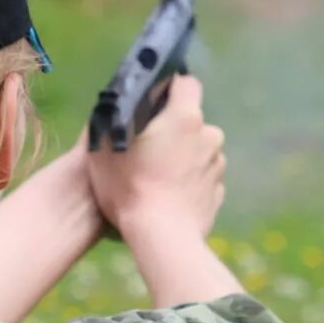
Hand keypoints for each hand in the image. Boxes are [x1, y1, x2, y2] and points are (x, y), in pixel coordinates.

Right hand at [86, 75, 225, 247]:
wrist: (162, 239)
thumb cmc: (130, 189)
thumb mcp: (105, 149)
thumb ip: (116, 121)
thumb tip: (121, 110)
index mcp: (185, 117)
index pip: (187, 83)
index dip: (171, 88)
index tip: (154, 103)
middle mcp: (209, 136)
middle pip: (191, 120)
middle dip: (174, 129)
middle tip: (148, 148)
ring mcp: (217, 166)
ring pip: (198, 150)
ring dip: (183, 157)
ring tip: (157, 178)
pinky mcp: (218, 193)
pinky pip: (202, 178)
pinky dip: (189, 182)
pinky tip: (169, 197)